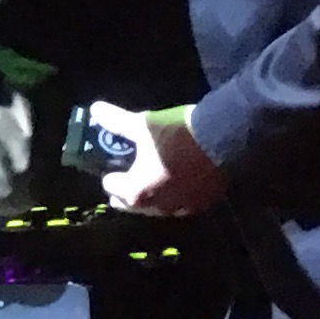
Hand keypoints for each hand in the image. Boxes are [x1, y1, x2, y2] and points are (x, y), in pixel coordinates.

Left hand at [93, 103, 229, 218]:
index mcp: (136, 192)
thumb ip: (116, 121)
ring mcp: (182, 209)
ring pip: (157, 207)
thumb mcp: (143, 124)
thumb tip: (95, 109)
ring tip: (153, 176)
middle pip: (131, 203)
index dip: (110, 173)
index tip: (114, 163)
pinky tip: (178, 181)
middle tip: (129, 171)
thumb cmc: (177, 133)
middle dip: (127, 189)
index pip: (111, 187)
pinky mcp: (203, 204)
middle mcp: (157, 207)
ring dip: (151, 195)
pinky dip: (175, 196)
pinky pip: (181, 204)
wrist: (225, 138)